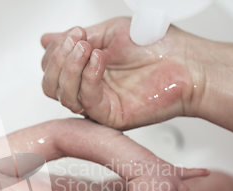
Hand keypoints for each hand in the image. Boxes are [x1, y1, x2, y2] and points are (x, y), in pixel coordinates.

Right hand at [41, 17, 202, 129]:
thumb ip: (76, 39)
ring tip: (88, 49)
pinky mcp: (110, 116)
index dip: (55, 51)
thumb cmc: (157, 45)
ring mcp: (98, 104)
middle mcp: (89, 89)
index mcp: (86, 70)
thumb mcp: (109, 32)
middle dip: (57, 61)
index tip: (75, 33)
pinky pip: (86, 101)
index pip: (51, 69)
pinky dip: (88, 78)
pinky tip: (99, 61)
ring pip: (62, 96)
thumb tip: (46, 39)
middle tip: (77, 42)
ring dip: (70, 68)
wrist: (187, 62)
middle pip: (50, 86)